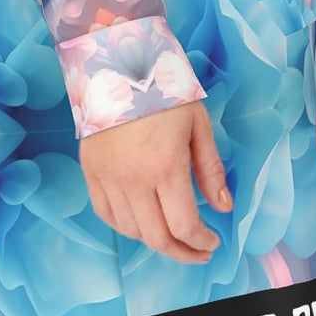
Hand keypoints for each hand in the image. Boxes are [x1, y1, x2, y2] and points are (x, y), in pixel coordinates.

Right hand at [80, 101, 233, 261]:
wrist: (116, 63)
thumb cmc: (163, 89)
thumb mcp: (197, 123)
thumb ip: (210, 169)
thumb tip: (224, 207)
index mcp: (165, 166)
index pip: (184, 226)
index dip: (201, 242)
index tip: (212, 242)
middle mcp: (133, 179)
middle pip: (157, 238)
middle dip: (183, 252)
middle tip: (198, 251)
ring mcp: (107, 177)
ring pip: (131, 231)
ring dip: (155, 240)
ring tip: (173, 234)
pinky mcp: (91, 171)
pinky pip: (106, 214)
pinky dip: (125, 226)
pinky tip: (142, 222)